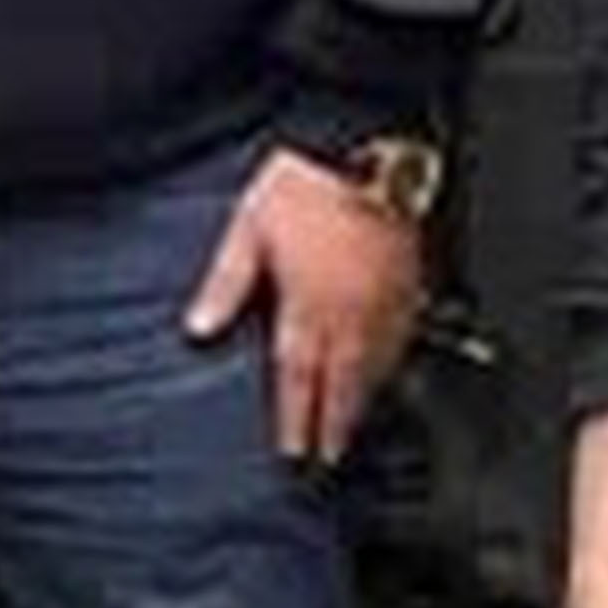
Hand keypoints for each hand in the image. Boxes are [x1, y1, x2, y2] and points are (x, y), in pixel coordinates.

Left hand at [180, 147, 423, 464]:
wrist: (360, 147)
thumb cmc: (302, 183)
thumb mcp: (249, 230)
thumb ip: (226, 284)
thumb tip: (198, 328)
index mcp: (308, 304)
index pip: (298, 376)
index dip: (296, 419)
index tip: (295, 452)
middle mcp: (350, 312)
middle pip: (343, 383)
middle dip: (335, 425)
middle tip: (330, 459)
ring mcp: (385, 299)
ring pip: (378, 366)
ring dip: (364, 400)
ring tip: (354, 425)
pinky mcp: (410, 280)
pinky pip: (404, 336)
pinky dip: (393, 363)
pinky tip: (386, 369)